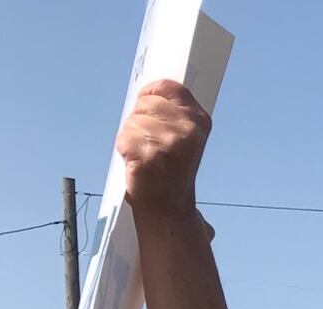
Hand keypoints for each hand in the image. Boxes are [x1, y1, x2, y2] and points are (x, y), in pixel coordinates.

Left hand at [116, 80, 209, 217]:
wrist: (168, 206)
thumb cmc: (171, 169)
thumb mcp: (184, 137)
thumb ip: (172, 113)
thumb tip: (148, 93)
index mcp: (199, 120)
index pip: (168, 87)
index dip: (151, 94)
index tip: (148, 108)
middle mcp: (188, 130)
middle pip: (145, 102)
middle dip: (139, 119)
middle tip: (150, 144)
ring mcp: (168, 143)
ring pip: (131, 121)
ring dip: (131, 137)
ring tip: (145, 155)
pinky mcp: (148, 155)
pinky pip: (123, 138)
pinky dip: (124, 150)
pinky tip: (138, 164)